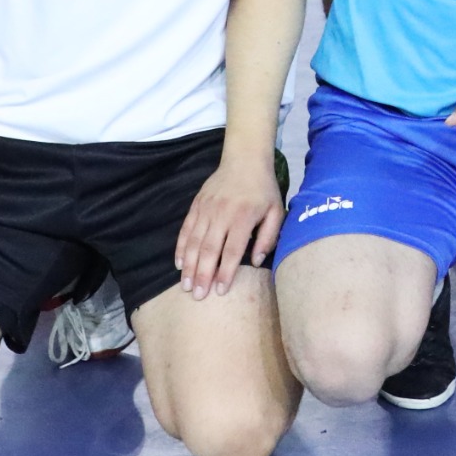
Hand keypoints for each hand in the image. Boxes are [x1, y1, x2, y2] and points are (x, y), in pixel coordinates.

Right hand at [173, 156, 285, 297]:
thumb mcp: (276, 212)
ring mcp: (206, 210)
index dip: (225, 272)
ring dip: (189, 265)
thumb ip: (268, 237)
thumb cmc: (263, 190)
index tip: (219, 290)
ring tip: (186, 285)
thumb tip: (257, 262)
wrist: (244, 160)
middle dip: (202, 274)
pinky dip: (181, 248)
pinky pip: (186, 230)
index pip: (232, 250)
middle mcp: (222, 214)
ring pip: (194, 242)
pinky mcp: (196, 206)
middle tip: (197, 295)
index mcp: (243, 218)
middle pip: (209, 249)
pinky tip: (179, 264)